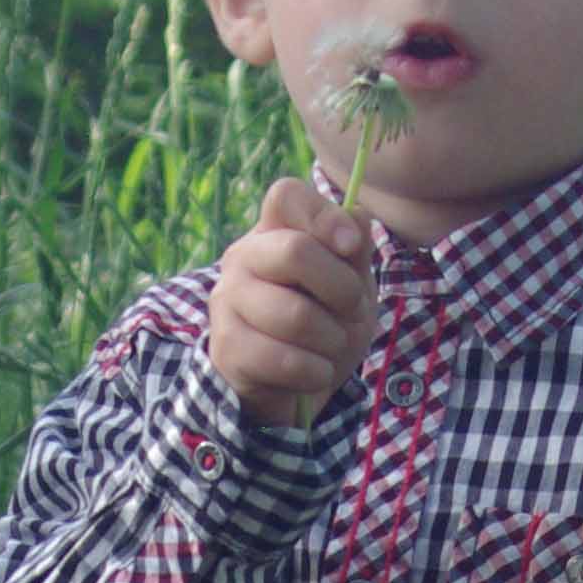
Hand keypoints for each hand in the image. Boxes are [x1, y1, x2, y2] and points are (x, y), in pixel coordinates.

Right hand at [207, 179, 376, 423]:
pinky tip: (313, 372)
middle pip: (295, 251)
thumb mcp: (351, 285)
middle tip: (352, 310)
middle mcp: (242, 257)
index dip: (325, 217)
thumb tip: (356, 219)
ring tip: (330, 346)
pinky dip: (315, 373)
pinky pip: (285, 360)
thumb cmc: (324, 324)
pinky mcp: (226, 347)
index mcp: (273, 231)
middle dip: (343, 289)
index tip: (351, 249)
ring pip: (295, 315)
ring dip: (332, 340)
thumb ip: (355, 251)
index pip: (286, 195)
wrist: (294, 386)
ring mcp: (227, 301)